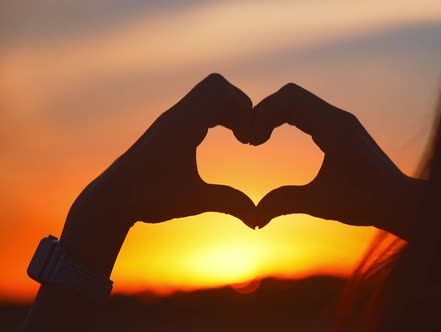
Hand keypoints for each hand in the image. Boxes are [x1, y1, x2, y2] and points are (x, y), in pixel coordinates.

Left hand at [60, 75, 256, 274]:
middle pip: (217, 85)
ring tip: (240, 138)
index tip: (248, 141)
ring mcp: (173, 119)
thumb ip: (229, 203)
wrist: (113, 198)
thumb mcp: (194, 201)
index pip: (220, 92)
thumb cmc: (150, 199)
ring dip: (229, 110)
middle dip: (240, 106)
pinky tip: (225, 139)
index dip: (244, 110)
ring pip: (209, 93)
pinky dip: (218, 115)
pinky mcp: (171, 126)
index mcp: (182, 126)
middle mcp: (177, 115)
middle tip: (246, 136)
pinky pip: (201, 106)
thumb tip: (258, 220)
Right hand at [250, 83, 423, 239]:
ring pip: (297, 101)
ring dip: (274, 114)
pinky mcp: (339, 128)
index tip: (249, 141)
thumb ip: (286, 203)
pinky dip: (285, 119)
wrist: (400, 201)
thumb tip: (254, 216)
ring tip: (256, 140)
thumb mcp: (322, 204)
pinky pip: (305, 112)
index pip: (289, 100)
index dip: (262, 114)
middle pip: (290, 95)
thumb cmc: (367, 202)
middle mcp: (338, 117)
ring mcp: (339, 120)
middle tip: (249, 140)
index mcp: (334, 127)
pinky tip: (273, 138)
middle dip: (264, 112)